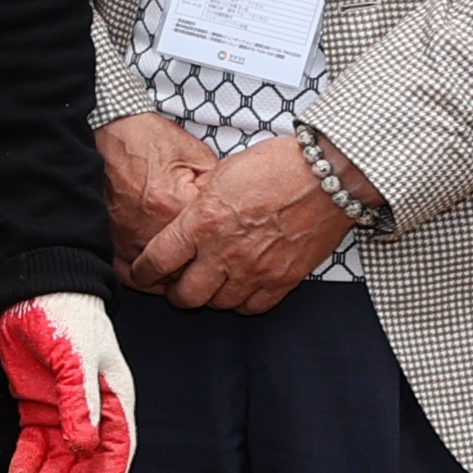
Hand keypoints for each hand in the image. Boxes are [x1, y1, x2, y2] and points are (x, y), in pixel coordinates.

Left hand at [0, 291, 138, 472]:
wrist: (37, 289)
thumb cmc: (69, 316)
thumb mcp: (76, 358)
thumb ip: (80, 401)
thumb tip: (86, 445)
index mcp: (112, 401)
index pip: (115, 452)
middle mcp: (91, 412)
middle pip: (86, 463)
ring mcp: (63, 411)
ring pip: (59, 459)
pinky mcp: (37, 407)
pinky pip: (34, 444)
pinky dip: (27, 465)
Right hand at [97, 113, 218, 290]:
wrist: (106, 133)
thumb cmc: (148, 141)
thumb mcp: (195, 155)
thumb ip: (217, 189)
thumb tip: (235, 212)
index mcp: (176, 207)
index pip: (211, 242)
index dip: (224, 241)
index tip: (232, 239)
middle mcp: (149, 230)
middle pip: (187, 267)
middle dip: (203, 266)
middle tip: (216, 260)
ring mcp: (125, 240)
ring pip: (159, 279)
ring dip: (176, 277)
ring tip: (190, 269)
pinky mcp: (108, 243)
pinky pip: (130, 276)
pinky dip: (147, 279)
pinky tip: (160, 275)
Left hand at [136, 135, 362, 310]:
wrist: (329, 175)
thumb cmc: (276, 165)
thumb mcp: (221, 174)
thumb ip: (198, 204)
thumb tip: (184, 219)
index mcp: (202, 223)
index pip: (157, 262)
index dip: (143, 272)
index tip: (142, 273)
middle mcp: (224, 252)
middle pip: (185, 296)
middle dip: (174, 293)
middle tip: (176, 284)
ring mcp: (255, 270)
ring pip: (218, 305)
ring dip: (210, 297)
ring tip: (210, 284)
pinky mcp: (283, 280)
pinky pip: (253, 307)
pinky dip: (242, 302)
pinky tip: (240, 289)